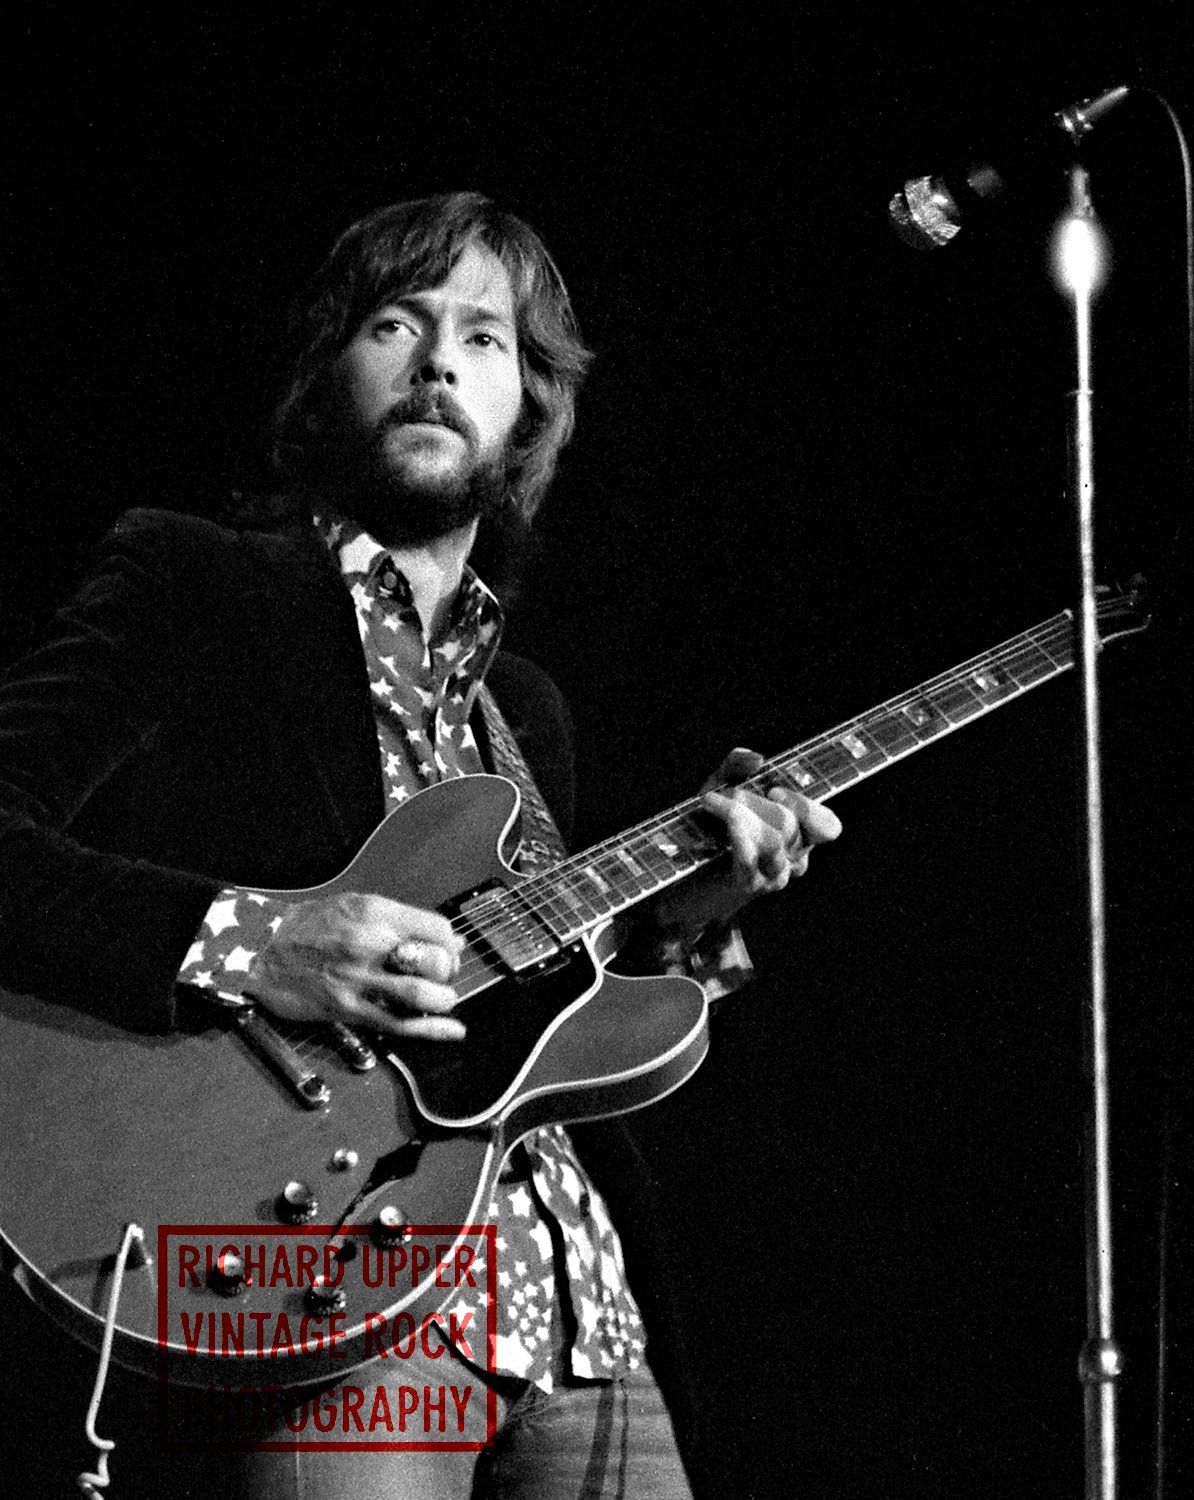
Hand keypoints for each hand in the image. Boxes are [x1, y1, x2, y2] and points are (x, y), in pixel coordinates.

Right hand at [246, 893, 465, 1040]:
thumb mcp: (355, 906)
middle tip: (442, 976)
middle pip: (434, 962)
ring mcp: (358, 978)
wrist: (262, 949)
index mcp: (374, 913)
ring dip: (442, 1001)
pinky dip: (431, 1030)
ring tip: (442, 1000)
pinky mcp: (348, 1009)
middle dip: (448, 972)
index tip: (448, 952)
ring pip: (420, 995)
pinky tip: (451, 1031)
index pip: (437, 929)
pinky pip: (397, 1023)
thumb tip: (448, 939)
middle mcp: (370, 944)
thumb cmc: (309, 926)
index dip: (451, 944)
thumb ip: (400, 921)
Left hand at [653, 747, 841, 937]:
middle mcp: (792, 859)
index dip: (809, 808)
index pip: (828, 826)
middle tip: (729, 793)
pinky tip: (727, 818)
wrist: (680, 880)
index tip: (774, 790)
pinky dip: (740, 833)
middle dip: (756, 800)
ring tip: (713, 802)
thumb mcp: (719, 789)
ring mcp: (773, 876)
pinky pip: (753, 857)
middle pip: (790, 823)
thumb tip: (758, 760)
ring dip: (742, 812)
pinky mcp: (748, 886)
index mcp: (798, 836)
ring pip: (775, 838)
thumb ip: (737, 765)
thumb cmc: (705, 831)